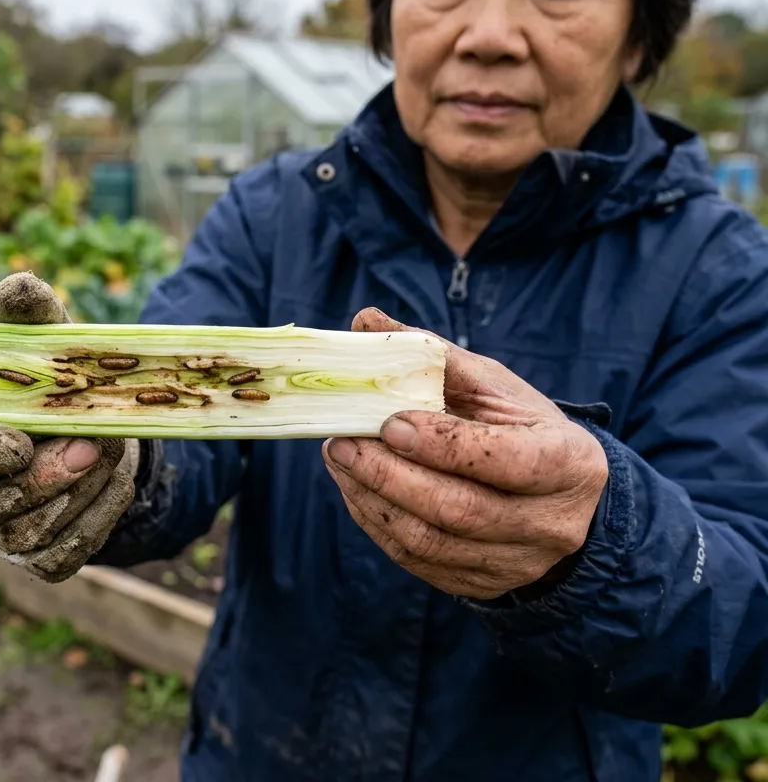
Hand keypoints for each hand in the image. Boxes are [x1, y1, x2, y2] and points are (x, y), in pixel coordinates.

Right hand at [0, 272, 138, 583]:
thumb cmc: (54, 382)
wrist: (98, 431)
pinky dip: (98, 519)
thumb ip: (30, 318)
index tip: (16, 444)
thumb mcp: (45, 342)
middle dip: (44, 478)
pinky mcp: (37, 557)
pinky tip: (114, 483)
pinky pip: (63, 553)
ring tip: (108, 449)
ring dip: (82, 491)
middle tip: (90, 447)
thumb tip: (21, 285)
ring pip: (31, 533)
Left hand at [321, 308, 608, 599]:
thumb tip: (365, 320)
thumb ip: (435, 356)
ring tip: (338, 458)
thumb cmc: (524, 431)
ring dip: (372, 499)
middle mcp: (547, 523)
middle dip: (389, 475)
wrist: (568, 506)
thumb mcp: (497, 389)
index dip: (443, 444)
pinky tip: (355, 488)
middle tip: (340, 441)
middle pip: (459, 509)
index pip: (506, 460)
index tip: (390, 422)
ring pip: (431, 542)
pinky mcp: (481, 585)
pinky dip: (377, 522)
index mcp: (566, 463)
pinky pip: (418, 561)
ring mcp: (515, 562)